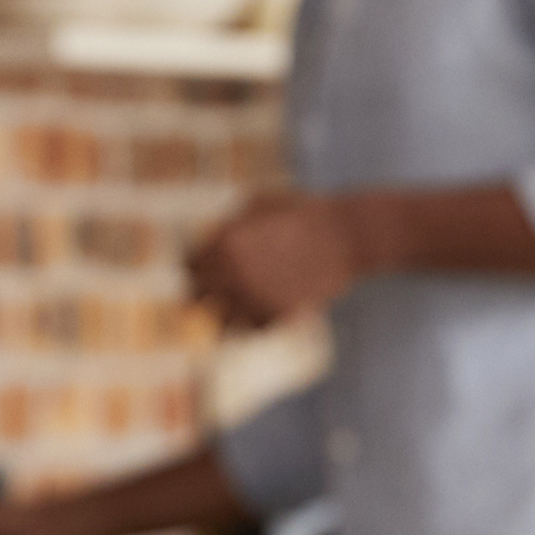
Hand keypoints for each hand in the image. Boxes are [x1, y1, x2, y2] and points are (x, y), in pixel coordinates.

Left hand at [187, 189, 375, 331]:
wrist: (346, 235)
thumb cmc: (304, 212)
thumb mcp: (259, 205)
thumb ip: (229, 225)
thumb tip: (211, 241)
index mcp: (224, 243)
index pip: (188, 266)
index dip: (195, 266)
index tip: (204, 267)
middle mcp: (233, 274)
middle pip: (197, 297)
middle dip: (205, 292)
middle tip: (218, 289)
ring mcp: (254, 298)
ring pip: (221, 322)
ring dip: (227, 313)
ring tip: (240, 302)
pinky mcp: (277, 316)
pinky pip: (252, 329)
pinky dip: (254, 322)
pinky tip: (263, 307)